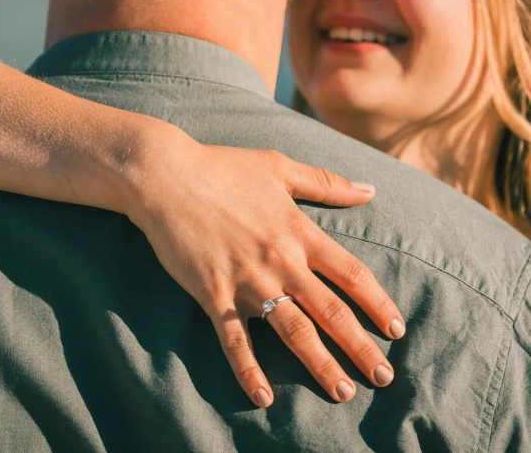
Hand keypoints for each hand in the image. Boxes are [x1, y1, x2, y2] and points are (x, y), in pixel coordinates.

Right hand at [123, 124, 404, 407]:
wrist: (167, 175)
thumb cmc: (223, 167)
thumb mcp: (279, 166)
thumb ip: (326, 182)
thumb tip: (370, 189)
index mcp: (298, 230)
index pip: (351, 274)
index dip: (377, 303)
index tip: (396, 329)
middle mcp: (280, 260)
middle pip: (331, 311)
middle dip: (360, 346)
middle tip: (383, 377)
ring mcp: (247, 279)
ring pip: (293, 331)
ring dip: (320, 364)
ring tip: (342, 392)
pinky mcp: (213, 293)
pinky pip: (234, 340)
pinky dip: (248, 370)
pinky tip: (263, 397)